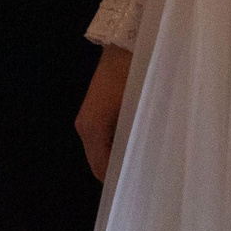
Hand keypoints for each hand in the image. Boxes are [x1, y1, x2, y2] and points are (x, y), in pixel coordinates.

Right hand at [75, 45, 131, 181]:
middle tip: (146, 176)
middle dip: (120, 169)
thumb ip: (137, 138)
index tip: (142, 186)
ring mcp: (87, 119)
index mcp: (91, 129)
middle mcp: (84, 127)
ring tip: (144, 161)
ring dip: (119, 156)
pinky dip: (117, 144)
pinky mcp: (94, 112)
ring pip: (101, 150)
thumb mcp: (139, 109)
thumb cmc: (134, 75)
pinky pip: (103, 138)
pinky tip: (136, 143)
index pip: (101, 170)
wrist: (125, 44)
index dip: (120, 181)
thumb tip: (144, 163)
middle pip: (99, 162)